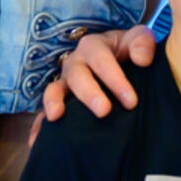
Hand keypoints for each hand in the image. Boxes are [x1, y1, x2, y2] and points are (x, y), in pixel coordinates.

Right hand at [38, 26, 155, 129]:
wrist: (119, 57)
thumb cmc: (129, 49)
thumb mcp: (139, 39)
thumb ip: (143, 44)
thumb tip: (141, 60)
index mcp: (94, 46)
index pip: (102, 60)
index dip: (115, 79)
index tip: (131, 101)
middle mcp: (75, 63)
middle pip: (78, 76)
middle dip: (90, 94)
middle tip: (104, 111)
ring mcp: (64, 82)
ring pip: (54, 90)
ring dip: (53, 103)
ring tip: (56, 117)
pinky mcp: (59, 101)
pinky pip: (44, 112)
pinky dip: (39, 126)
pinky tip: (37, 141)